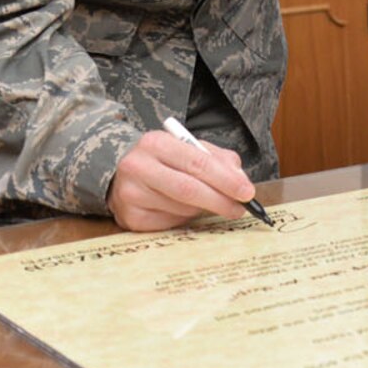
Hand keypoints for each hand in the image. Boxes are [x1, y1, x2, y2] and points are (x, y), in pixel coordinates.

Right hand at [107, 128, 258, 231]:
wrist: (119, 171)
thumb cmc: (164, 159)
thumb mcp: (190, 149)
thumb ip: (219, 160)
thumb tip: (241, 183)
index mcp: (157, 143)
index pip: (198, 163)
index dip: (226, 180)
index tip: (247, 193)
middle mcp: (138, 166)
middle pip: (188, 189)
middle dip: (220, 201)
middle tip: (240, 209)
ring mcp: (130, 193)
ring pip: (181, 209)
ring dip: (204, 209)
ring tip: (210, 203)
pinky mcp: (130, 217)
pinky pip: (169, 223)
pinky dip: (186, 219)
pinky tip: (185, 210)